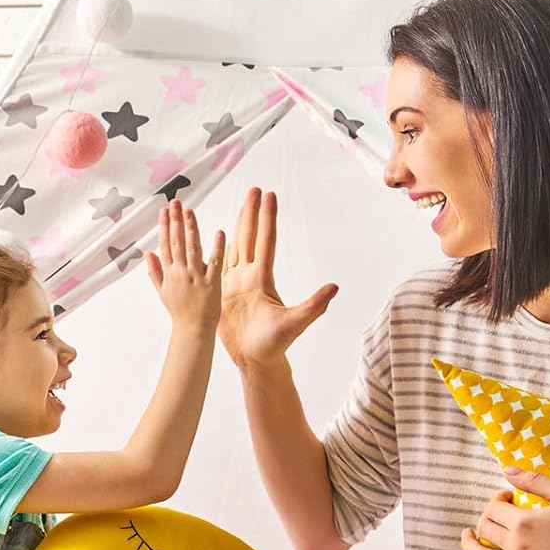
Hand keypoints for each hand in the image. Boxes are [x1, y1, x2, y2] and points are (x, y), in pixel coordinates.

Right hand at [145, 200, 224, 331]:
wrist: (192, 330)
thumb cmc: (179, 311)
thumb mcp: (162, 291)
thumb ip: (155, 271)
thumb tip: (147, 253)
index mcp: (169, 273)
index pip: (165, 245)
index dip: (164, 226)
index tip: (164, 210)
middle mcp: (181, 273)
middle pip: (177, 242)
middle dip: (175, 221)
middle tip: (176, 202)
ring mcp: (196, 277)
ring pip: (192, 249)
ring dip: (191, 229)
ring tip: (190, 211)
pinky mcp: (212, 283)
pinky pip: (214, 263)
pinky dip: (217, 248)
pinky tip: (219, 232)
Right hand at [218, 188, 337, 368]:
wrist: (255, 360)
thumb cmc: (274, 345)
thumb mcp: (294, 323)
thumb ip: (313, 305)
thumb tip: (334, 288)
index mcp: (263, 279)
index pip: (266, 241)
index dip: (267, 218)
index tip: (268, 195)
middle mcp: (250, 276)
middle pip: (250, 237)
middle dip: (251, 212)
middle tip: (254, 189)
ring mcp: (236, 283)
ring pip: (236, 246)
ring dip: (238, 225)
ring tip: (240, 205)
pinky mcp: (224, 293)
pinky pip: (217, 265)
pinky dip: (216, 249)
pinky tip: (214, 236)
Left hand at [452, 468, 549, 549]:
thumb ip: (533, 480)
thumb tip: (506, 470)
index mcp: (524, 522)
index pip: (495, 507)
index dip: (499, 498)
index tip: (510, 496)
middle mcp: (516, 546)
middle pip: (486, 528)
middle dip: (488, 516)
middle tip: (500, 513)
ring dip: (469, 544)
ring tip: (467, 535)